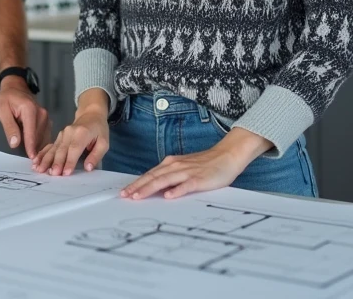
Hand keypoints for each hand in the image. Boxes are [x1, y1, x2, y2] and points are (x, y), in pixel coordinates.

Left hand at [0, 77, 50, 157]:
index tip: (32, 160)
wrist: (14, 87)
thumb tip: (15, 143)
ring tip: (38, 164)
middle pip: (40, 137)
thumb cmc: (6, 98)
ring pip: (44, 137)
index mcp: (30, 110)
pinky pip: (45, 135)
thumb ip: (9, 127)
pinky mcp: (46, 121)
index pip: (31, 133)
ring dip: (41, 150)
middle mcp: (41, 114)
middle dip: (37, 151)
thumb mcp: (2, 111)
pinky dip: (42, 145)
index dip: (31, 147)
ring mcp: (45, 117)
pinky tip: (38, 154)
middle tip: (35, 167)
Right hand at [32, 105, 109, 175]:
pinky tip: (35, 161)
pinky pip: (50, 146)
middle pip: (62, 149)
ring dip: (46, 159)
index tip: (65, 173)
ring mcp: (62, 134)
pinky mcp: (58, 137)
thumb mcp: (104, 143)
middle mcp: (70, 133)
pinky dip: (42, 154)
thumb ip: (96, 155)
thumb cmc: (99, 130)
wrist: (91, 115)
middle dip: (56, 163)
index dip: (70, 161)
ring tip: (39, 169)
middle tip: (52, 175)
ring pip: (53, 148)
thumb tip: (88, 168)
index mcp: (82, 133)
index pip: (75, 148)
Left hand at [121, 128, 270, 199]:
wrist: (227, 155)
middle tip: (124, 196)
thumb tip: (157, 190)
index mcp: (171, 164)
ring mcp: (187, 172)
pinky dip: (177, 190)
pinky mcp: (199, 179)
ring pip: (164, 181)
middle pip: (152, 177)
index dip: (136, 183)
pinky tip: (169, 196)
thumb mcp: (185, 169)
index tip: (124, 192)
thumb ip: (171, 178)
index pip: (150, 175)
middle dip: (137, 187)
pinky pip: (186, 185)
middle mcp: (176, 166)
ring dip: (149, 188)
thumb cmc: (206, 165)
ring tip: (138, 197)